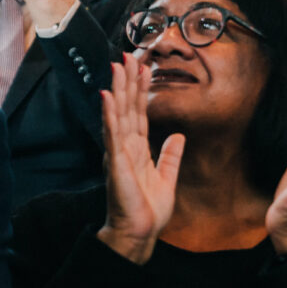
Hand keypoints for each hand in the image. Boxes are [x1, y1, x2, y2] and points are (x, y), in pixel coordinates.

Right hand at [97, 53, 184, 264]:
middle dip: (128, 81)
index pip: (139, 112)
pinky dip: (109, 114)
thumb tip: (179, 137)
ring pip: (118, 113)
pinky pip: (112, 133)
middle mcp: (125, 146)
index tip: (144, 68)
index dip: (141, 90)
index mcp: (137, 149)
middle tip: (129, 55)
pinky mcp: (115, 161)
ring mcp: (118, 152)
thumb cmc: (149, 210)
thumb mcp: (167, 177)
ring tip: (118, 66)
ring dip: (118, 89)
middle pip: (127, 107)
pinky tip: (107, 96)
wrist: (140, 232)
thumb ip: (171, 156)